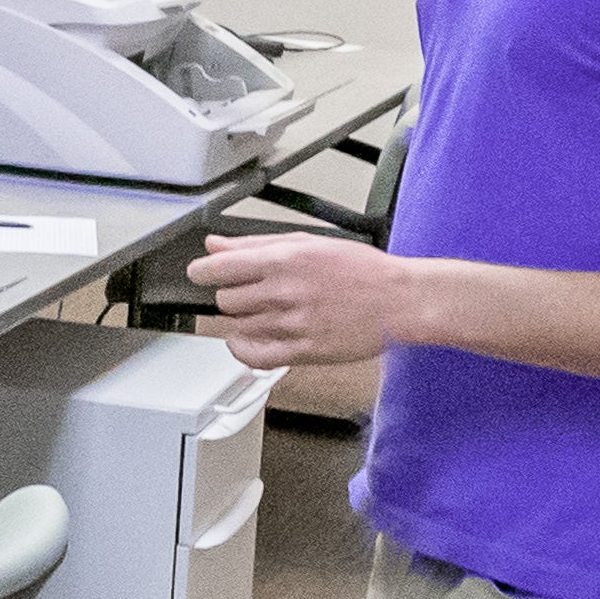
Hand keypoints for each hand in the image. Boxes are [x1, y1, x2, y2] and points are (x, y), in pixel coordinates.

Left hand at [190, 228, 423, 369]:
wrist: (399, 301)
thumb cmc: (362, 270)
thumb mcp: (308, 242)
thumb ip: (256, 245)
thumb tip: (216, 245)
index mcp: (284, 260)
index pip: (220, 268)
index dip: (202, 271)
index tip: (200, 273)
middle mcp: (284, 292)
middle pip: (226, 299)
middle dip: (233, 295)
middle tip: (254, 292)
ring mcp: (292, 324)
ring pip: (237, 326)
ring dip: (243, 320)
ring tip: (267, 312)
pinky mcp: (302, 351)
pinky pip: (253, 355)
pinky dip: (243, 348)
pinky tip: (251, 339)